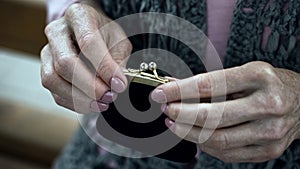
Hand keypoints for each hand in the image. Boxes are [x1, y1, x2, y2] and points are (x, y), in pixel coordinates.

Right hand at [41, 3, 131, 112]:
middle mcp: (57, 32)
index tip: (119, 84)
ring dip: (79, 98)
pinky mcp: (45, 70)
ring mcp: (47, 52)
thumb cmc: (105, 35)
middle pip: (65, 63)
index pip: (88, 42)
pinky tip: (90, 104)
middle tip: (109, 96)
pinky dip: (73, 103)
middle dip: (89, 86)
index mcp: (79, 16)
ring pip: (53, 80)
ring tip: (101, 103)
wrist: (89, 32)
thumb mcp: (119, 41)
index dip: (104, 67)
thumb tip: (117, 84)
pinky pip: (54, 92)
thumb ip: (119, 61)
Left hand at [151, 61, 299, 162]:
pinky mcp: (269, 150)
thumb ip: (209, 83)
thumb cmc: (268, 83)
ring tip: (175, 123)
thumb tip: (174, 88)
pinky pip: (228, 153)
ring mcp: (271, 131)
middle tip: (166, 110)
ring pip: (217, 139)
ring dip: (188, 132)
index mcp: (259, 77)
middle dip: (181, 114)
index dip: (179, 91)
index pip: (210, 85)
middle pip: (212, 116)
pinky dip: (205, 145)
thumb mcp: (242, 73)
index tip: (160, 94)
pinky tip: (195, 135)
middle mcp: (268, 104)